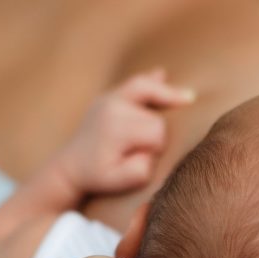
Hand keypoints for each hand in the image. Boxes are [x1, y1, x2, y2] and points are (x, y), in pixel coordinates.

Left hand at [58, 69, 194, 196]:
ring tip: (188, 97)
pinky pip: (133, 83)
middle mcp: (113, 107)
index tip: (144, 159)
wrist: (69, 168)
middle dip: (157, 132)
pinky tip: (162, 74)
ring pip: (149, 90)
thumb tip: (152, 150)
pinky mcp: (107, 97)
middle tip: (141, 150)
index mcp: (117, 128)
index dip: (157, 147)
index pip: (157, 132)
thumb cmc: (97, 177)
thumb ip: (141, 170)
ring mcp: (109, 98)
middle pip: (156, 114)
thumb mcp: (120, 181)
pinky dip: (150, 80)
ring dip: (166, 96)